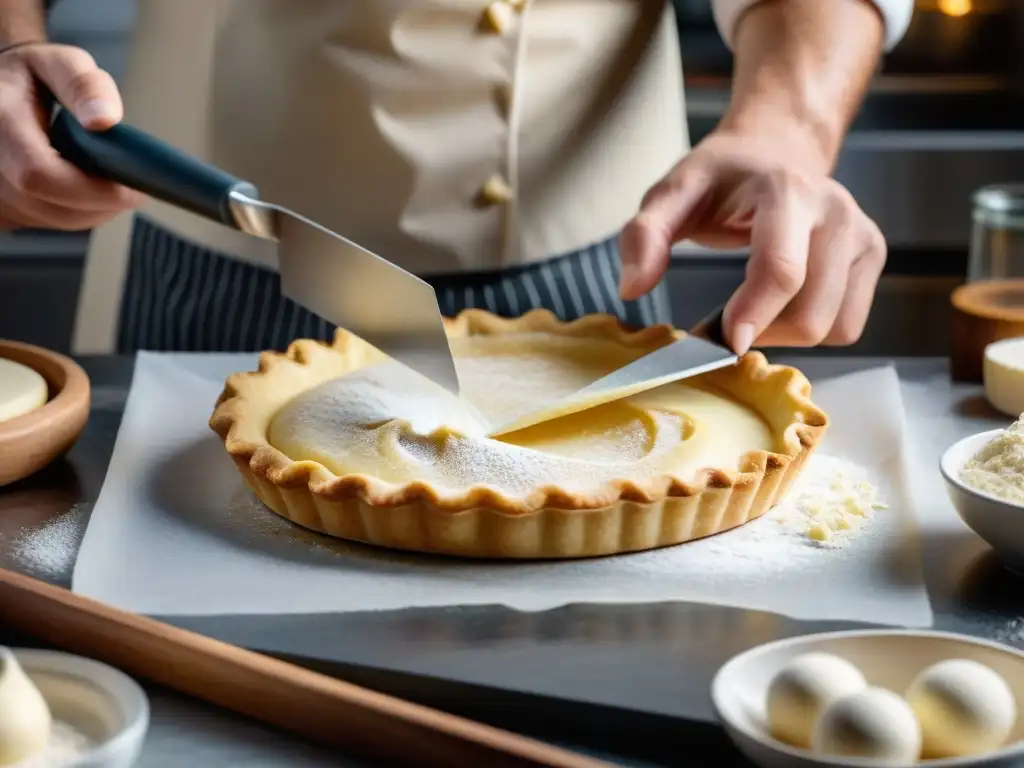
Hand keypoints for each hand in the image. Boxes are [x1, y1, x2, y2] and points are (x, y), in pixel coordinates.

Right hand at [0, 42, 141, 229]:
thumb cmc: (32, 77)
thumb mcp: (60, 63)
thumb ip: (84, 86)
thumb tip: (105, 120)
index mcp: (0, 122)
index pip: (40, 175)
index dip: (92, 190)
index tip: (132, 188)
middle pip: (53, 206)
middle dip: (102, 202)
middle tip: (132, 186)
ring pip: (56, 220)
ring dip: (93, 209)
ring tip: (109, 181)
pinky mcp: (2, 209)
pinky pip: (48, 222)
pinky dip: (75, 211)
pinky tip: (82, 187)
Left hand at [618, 123, 885, 352]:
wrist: (774, 149)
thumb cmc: (720, 178)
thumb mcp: (669, 194)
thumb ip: (643, 235)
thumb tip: (631, 289)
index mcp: (786, 192)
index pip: (781, 270)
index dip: (753, 317)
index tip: (723, 345)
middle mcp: (836, 211)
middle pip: (811, 312)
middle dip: (763, 333)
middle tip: (722, 327)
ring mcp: (862, 234)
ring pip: (834, 326)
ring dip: (786, 335)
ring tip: (751, 312)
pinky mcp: (872, 255)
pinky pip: (848, 325)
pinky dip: (812, 329)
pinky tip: (782, 307)